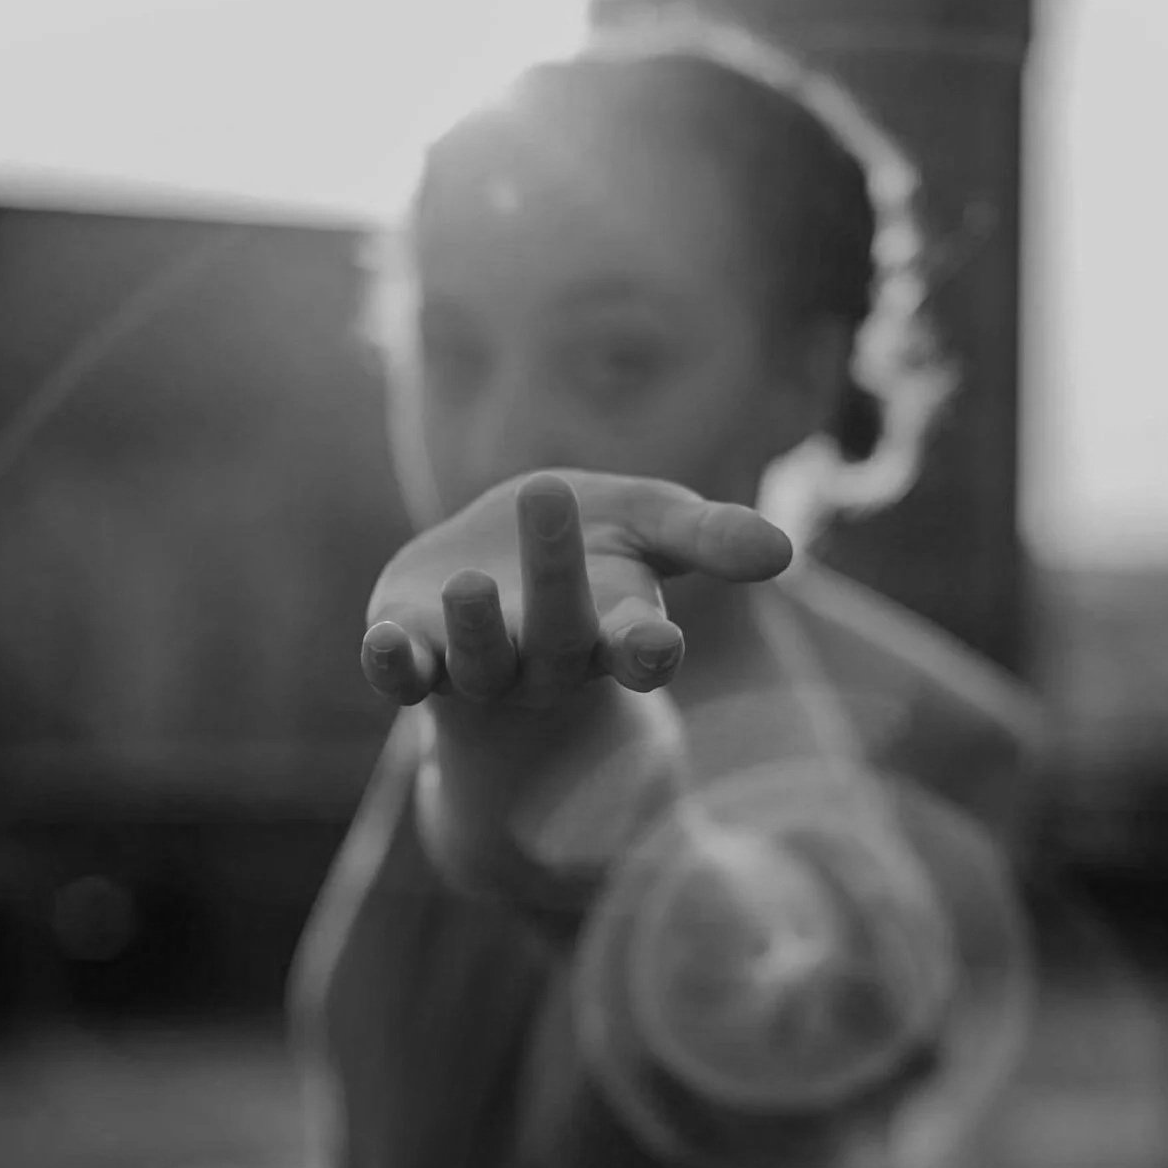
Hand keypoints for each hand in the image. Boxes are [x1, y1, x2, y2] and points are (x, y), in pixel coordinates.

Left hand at [361, 470, 791, 711]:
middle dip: (557, 577)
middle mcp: (551, 659)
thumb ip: (711, 537)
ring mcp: (481, 667)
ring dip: (478, 632)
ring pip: (483, 663)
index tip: (659, 642)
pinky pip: (403, 676)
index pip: (642, 650)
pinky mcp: (417, 662)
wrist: (493, 573)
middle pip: (561, 636)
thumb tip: (784, 552)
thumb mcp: (651, 527)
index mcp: (616, 629)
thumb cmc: (590, 551)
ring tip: (470, 586)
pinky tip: (383, 639)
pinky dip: (394, 663)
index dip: (649, 649)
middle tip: (549, 491)